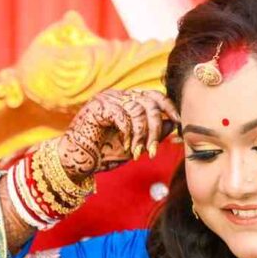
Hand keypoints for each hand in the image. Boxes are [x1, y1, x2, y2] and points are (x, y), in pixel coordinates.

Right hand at [58, 87, 180, 183]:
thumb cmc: (105, 154)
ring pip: (138, 110)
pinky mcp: (97, 107)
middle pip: (149, 102)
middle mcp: (118, 96)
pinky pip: (122, 115)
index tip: (179, 122)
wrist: (78, 161)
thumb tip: (172, 122)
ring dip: (142, 135)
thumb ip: (152, 132)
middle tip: (152, 151)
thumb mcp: (136, 144)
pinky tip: (126, 146)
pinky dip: (128, 133)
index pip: (154, 96)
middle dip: (155, 129)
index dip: (168, 107)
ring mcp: (107, 99)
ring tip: (137, 152)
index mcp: (127, 102)